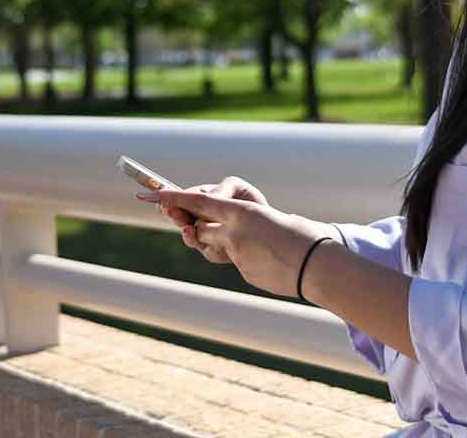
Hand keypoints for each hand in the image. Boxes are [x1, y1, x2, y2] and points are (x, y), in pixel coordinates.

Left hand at [138, 189, 332, 297]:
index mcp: (240, 213)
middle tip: (198, 224)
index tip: (148, 195)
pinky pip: (237, 262)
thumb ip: (244, 222)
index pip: (196, 201)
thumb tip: (230, 229)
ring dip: (223, 245)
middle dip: (198, 228)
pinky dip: (247, 258)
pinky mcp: (244, 272)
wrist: (318, 266)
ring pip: (216, 248)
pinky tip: (269, 259)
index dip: (171, 198)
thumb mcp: (268, 219)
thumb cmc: (301, 235)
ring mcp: (237, 256)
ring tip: (254, 243)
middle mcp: (233, 233)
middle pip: (199, 229)